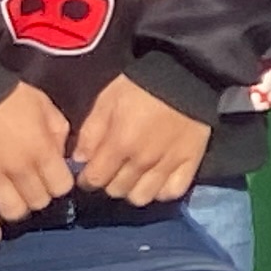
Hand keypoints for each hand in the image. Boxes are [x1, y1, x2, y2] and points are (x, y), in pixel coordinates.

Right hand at [0, 84, 71, 243]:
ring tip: (13, 201)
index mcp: (42, 151)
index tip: (52, 179)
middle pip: (39, 202)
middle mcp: (19, 171)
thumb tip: (64, 157)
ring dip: (16, 209)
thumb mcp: (45, 105)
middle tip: (31, 188)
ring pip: (13, 212)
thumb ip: (58, 133)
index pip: (61, 187)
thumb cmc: (8, 92)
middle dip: (39, 196)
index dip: (59, 184)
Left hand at [74, 75, 212, 207]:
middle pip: (116, 191)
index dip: (87, 179)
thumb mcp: (107, 100)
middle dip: (109, 183)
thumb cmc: (141, 85)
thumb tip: (80, 160)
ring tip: (133, 177)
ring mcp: (168, 164)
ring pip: (142, 197)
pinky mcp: (190, 163)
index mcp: (120, 144)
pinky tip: (156, 179)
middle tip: (112, 170)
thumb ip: (90, 132)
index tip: (89, 172)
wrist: (187, 74)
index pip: (95, 180)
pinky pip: (172, 192)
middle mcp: (142, 161)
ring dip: (133, 190)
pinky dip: (161, 190)